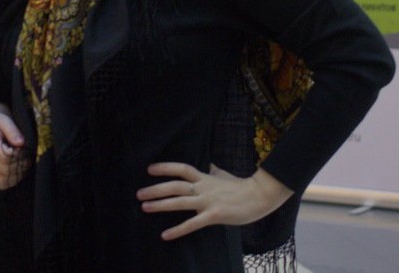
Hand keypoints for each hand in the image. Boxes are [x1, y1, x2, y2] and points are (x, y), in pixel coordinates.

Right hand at [0, 102, 27, 189]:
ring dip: (16, 175)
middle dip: (20, 165)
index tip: (26, 151)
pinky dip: (11, 180)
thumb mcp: (5, 119)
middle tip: (28, 158)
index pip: (6, 158)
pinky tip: (16, 170)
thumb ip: (12, 131)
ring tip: (23, 164)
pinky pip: (0, 183)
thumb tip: (20, 143)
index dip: (19, 156)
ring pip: (3, 180)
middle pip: (6, 170)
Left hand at [137, 163, 292, 240]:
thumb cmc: (242, 187)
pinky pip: (192, 224)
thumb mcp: (224, 175)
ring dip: (160, 204)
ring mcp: (208, 201)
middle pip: (175, 185)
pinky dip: (177, 230)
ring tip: (144, 207)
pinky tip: (165, 235)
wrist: (259, 196)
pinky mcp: (214, 215)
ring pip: (179, 202)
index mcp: (205, 177)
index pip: (181, 168)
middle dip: (155, 188)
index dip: (165, 168)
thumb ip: (213, 171)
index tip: (149, 169)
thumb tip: (209, 163)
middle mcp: (203, 188)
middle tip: (138, 193)